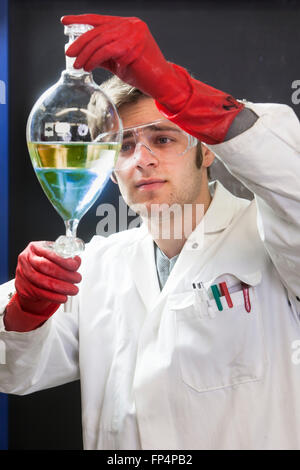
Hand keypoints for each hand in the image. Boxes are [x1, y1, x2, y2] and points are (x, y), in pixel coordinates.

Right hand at [5, 242, 81, 331]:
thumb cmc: (42, 264)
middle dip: (64, 274)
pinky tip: (63, 297)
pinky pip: (41, 293)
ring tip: (73, 289)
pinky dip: (54, 297)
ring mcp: (23, 274)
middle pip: (45, 267)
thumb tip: (77, 261)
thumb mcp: (51, 256)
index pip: (49, 253)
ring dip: (62, 287)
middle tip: (77, 278)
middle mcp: (26, 259)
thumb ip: (65, 258)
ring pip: (43, 282)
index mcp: (34, 248)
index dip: (63, 260)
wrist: (26, 277)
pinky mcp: (24, 288)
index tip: (75, 266)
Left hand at [61, 14, 185, 109]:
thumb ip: (103, 54)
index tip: (65, 21)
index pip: (100, 19)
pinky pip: (107, 51)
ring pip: (101, 41)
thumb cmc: (143, 73)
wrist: (162, 83)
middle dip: (80, 42)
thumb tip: (84, 55)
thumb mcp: (118, 61)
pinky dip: (94, 59)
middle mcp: (131, 25)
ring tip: (77, 65)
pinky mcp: (132, 46)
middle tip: (69, 53)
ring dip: (86, 54)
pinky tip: (88, 67)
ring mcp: (133, 34)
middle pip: (98, 30)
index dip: (81, 19)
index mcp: (129, 24)